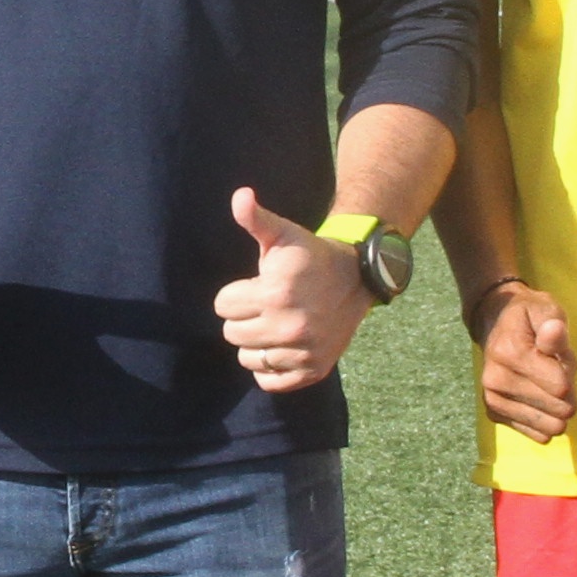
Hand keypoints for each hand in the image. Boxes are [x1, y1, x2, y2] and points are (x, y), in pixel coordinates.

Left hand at [214, 190, 367, 396]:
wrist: (354, 279)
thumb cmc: (308, 255)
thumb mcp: (282, 233)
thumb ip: (255, 218)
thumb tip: (240, 195)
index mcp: (276, 293)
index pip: (223, 306)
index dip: (236, 293)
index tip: (256, 286)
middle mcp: (291, 326)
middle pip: (232, 334)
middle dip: (244, 317)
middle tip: (266, 305)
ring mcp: (304, 351)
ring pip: (247, 358)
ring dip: (255, 343)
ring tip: (274, 324)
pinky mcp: (313, 370)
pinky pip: (269, 381)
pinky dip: (270, 367)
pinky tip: (281, 346)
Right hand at [472, 278, 575, 444]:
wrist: (493, 322)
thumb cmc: (527, 316)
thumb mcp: (546, 310)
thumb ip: (554, 325)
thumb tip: (554, 330)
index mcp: (510, 353)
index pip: (561, 387)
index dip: (568, 370)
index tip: (557, 355)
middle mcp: (496, 381)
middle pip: (558, 407)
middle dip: (566, 391)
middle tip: (552, 368)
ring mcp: (493, 400)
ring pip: (550, 425)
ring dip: (557, 406)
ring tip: (544, 381)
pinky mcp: (494, 414)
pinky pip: (538, 435)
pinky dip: (546, 419)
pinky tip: (539, 399)